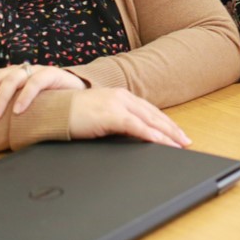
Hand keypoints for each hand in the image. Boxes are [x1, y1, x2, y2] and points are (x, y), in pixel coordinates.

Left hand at [0, 63, 85, 119]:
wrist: (80, 94)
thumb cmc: (49, 101)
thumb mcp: (24, 103)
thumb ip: (8, 106)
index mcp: (12, 75)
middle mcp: (22, 70)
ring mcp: (36, 70)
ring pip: (13, 79)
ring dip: (0, 98)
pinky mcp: (52, 74)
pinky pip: (36, 83)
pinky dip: (25, 97)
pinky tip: (18, 110)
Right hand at [69, 88, 191, 147]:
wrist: (53, 111)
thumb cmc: (73, 115)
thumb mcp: (99, 117)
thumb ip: (116, 123)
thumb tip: (131, 136)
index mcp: (120, 95)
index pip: (148, 110)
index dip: (164, 122)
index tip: (177, 133)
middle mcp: (122, 96)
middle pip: (153, 114)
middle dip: (171, 129)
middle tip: (186, 141)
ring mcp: (117, 104)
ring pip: (150, 120)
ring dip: (167, 133)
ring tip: (180, 144)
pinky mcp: (111, 114)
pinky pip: (137, 127)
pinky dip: (152, 136)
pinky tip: (162, 143)